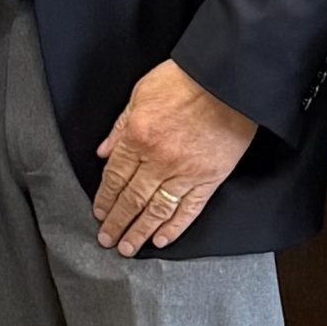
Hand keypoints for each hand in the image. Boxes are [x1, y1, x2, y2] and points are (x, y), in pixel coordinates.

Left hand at [92, 60, 258, 257]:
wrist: (227, 78)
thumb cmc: (186, 79)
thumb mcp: (141, 92)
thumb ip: (121, 125)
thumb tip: (104, 151)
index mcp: (138, 136)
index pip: (115, 176)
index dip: (105, 198)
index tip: (99, 213)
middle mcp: (159, 159)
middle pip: (132, 198)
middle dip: (117, 222)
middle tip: (107, 240)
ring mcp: (185, 172)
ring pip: (157, 210)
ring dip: (140, 231)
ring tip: (129, 247)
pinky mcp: (210, 178)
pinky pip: (189, 209)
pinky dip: (175, 227)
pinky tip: (162, 239)